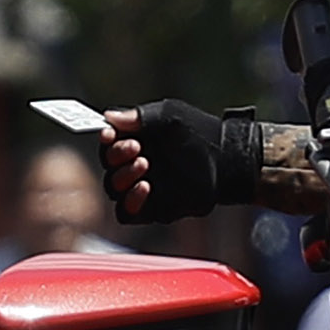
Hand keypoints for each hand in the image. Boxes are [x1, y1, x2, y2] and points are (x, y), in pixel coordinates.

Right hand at [101, 101, 257, 222]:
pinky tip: (145, 187)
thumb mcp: (168, 116)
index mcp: (132, 141)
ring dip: (122, 177)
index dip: (105, 140)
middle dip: (116, 156)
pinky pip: (126, 213)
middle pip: (107, 166)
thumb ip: (139, 117)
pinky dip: (129, 202)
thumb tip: (109, 117)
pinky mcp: (151, 208)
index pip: (107, 144)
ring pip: (113, 188)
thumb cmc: (197, 133)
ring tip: (144, 164)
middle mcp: (132, 165)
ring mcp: (140, 187)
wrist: (224, 159)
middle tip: (136, 148)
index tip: (110, 134)